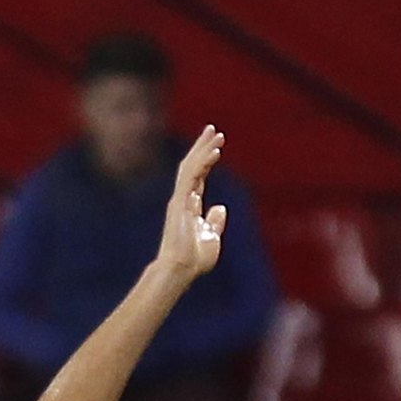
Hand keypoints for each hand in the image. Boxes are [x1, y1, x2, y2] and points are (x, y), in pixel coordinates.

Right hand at [157, 127, 227, 285]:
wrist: (181, 270)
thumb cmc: (194, 260)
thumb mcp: (211, 238)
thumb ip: (214, 222)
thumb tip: (220, 207)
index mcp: (191, 206)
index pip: (199, 177)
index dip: (207, 161)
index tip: (217, 148)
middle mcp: (183, 199)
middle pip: (193, 166)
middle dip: (203, 147)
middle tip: (214, 130)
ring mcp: (180, 199)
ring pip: (191, 166)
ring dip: (203, 148)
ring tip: (215, 133)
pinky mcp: (180, 202)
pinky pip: (192, 177)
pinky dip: (203, 162)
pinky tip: (214, 152)